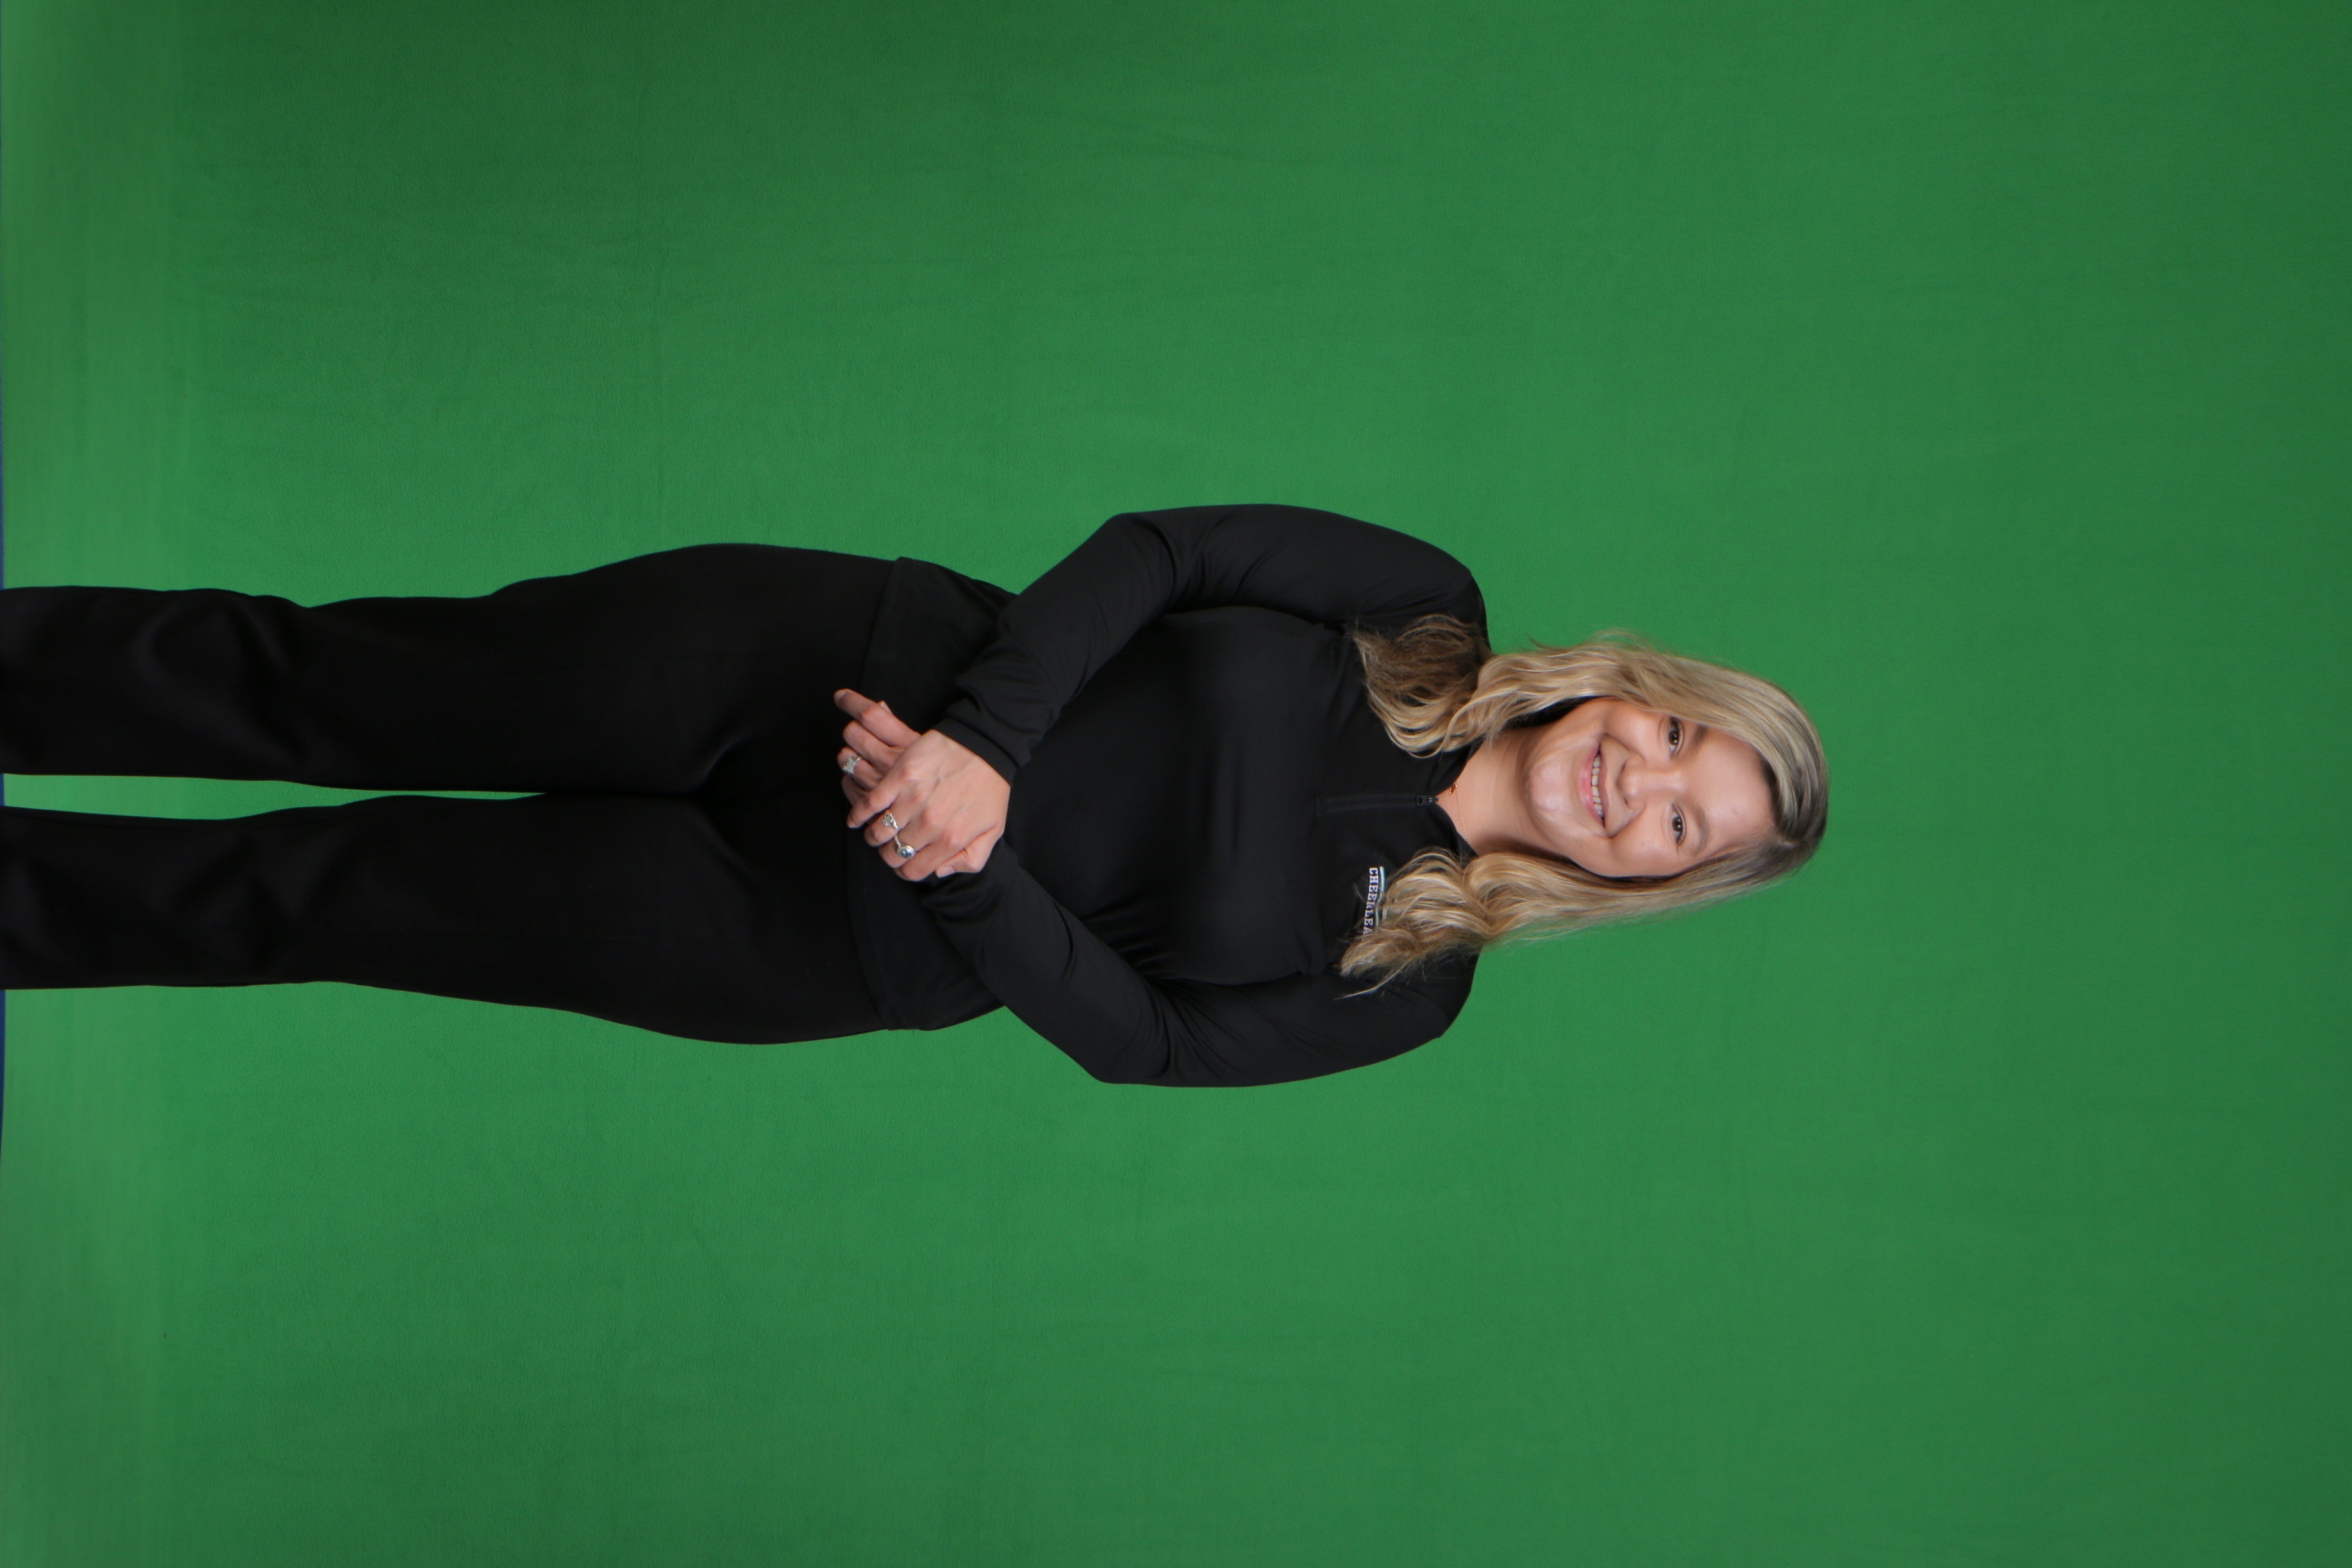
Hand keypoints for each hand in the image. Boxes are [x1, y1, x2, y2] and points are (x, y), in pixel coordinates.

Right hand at [835, 689, 1008, 878]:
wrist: (985, 745)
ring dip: (874, 836)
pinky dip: (857, 815)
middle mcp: (929, 824)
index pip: (914, 871)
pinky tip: (856, 819)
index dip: (906, 870)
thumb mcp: (993, 830)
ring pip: (878, 833)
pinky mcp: (899, 778)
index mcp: (950, 840)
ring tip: (878, 831)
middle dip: (890, 854)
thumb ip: (970, 859)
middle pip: (892, 855)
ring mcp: (912, 801)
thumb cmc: (990, 788)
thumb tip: (940, 872)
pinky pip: (868, 804)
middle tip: (892, 845)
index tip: (905, 861)